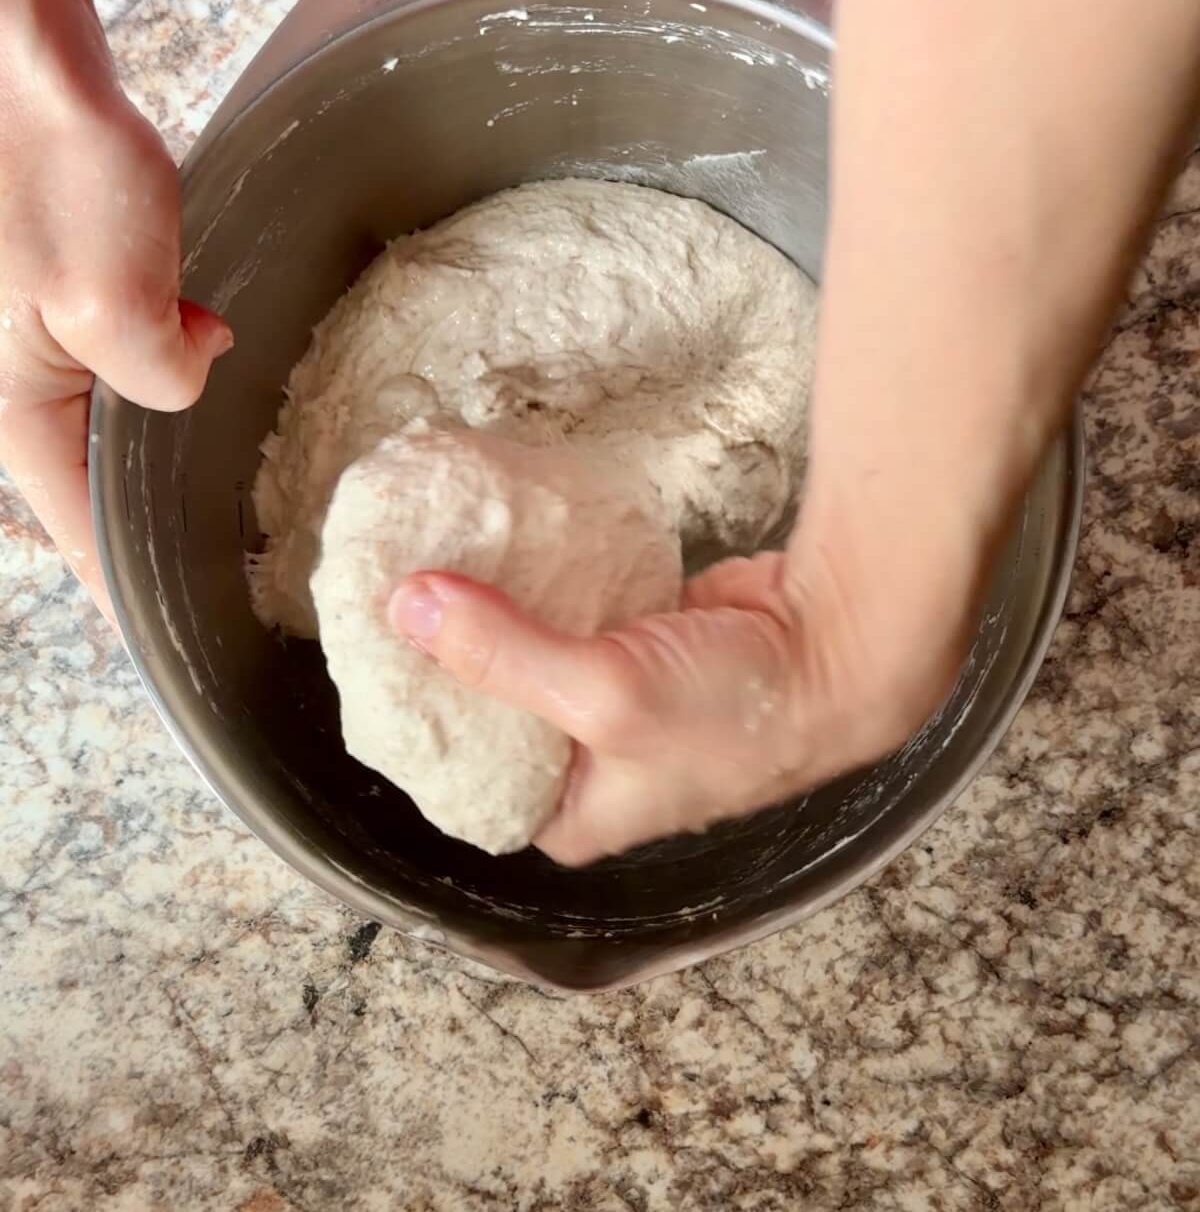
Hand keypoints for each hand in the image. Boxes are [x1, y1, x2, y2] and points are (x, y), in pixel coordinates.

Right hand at [0, 78, 230, 617]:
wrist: (8, 50)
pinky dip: (156, 342)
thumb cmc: (44, 167)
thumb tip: (188, 373)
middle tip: (225, 537)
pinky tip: (198, 320)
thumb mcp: (121, 303)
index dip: (130, 587)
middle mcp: (10, 383)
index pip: (81, 533)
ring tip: (224, 430)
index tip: (173, 637)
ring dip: (165, 409)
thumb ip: (161, 377)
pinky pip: (108, 343)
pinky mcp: (50, 282)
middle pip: (92, 474)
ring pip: (108, 405)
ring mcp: (27, 331)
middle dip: (156, 495)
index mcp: (13, 411)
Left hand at [390, 548, 959, 864]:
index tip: (372, 653)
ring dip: (493, 606)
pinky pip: (571, 606)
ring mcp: (614, 694)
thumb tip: (408, 605)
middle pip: (491, 702)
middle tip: (396, 590)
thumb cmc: (737, 713)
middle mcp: (588, 762)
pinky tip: (507, 539)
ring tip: (435, 557)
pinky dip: (544, 577)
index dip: (418, 720)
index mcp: (572, 811)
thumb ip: (503, 653)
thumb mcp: (604, 695)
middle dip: (448, 651)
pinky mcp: (639, 637)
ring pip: (529, 646)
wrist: (839, 650)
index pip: (464, 774)